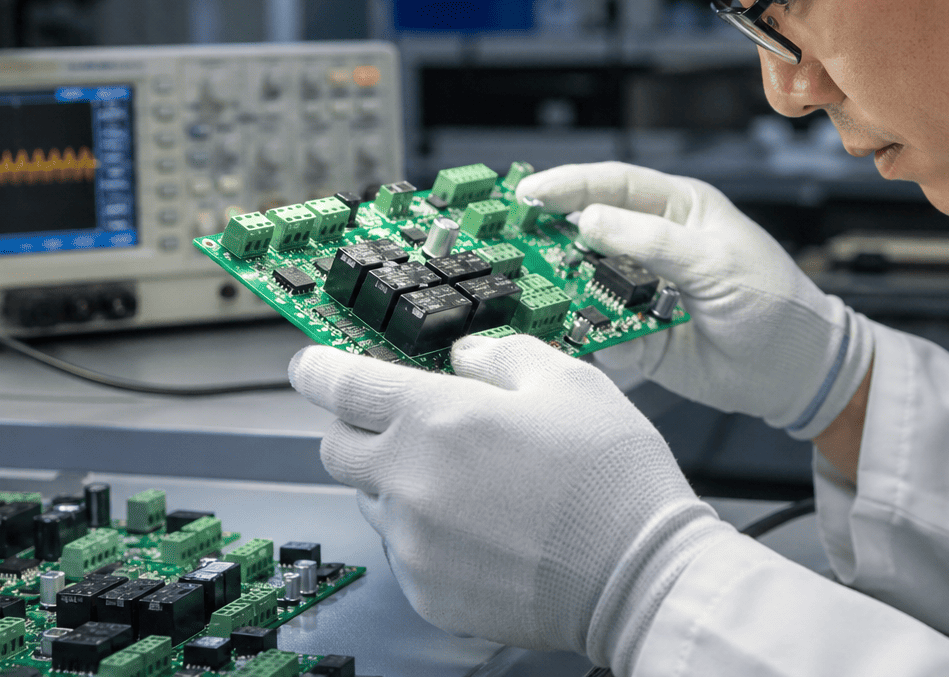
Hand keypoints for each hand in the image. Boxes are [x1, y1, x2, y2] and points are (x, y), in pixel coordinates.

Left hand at [288, 336, 732, 671]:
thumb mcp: (570, 381)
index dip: (319, 367)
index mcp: (438, 418)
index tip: (312, 364)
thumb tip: (467, 356)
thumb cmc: (610, 479)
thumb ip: (504, 355)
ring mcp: (413, 543)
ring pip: (374, 501)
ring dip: (401, 482)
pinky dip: (430, 534)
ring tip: (474, 484)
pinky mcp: (427, 592)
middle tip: (409, 422)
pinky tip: (486, 528)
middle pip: (337, 446)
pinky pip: (406, 550)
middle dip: (359, 426)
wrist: (636, 575)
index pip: (341, 383)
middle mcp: (410, 482)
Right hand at [516, 162, 873, 437]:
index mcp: (678, 210)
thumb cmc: (775, 305)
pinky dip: (576, 328)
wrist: (800, 375)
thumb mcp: (716, 263)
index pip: (615, 183)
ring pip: (586, 279)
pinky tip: (557, 327)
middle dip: (549, 235)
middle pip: (589, 231)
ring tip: (526, 285)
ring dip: (557, 283)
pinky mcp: (636, 334)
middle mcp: (653, 245)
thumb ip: (653, 241)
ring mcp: (641, 290)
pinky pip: (595, 328)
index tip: (531, 193)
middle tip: (509, 240)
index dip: (570, 184)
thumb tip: (590, 219)